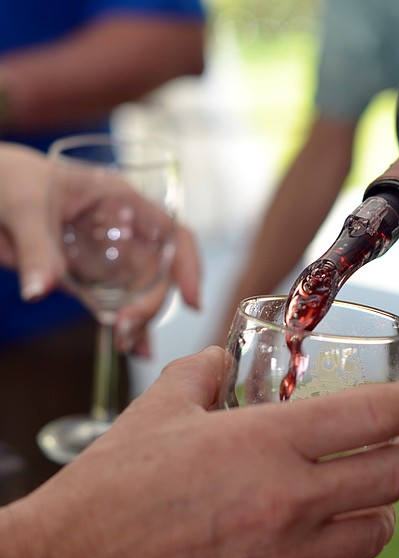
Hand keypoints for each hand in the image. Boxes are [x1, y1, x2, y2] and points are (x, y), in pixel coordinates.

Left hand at [0, 140, 201, 354]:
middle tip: (127, 327)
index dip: (188, 265)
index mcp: (121, 201)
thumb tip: (39, 291)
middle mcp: (122, 230)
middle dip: (152, 302)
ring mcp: (105, 254)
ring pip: (140, 291)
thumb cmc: (9, 177)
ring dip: (140, 319)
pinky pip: (112, 303)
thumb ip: (36, 250)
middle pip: (158, 271)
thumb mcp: (24, 207)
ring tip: (126, 345)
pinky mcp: (85, 276)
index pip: (172, 233)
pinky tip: (133, 349)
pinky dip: (122, 326)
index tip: (192, 300)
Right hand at [2, 346, 398, 557]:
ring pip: (378, 531)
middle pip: (396, 476)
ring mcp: (287, 551)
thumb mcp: (158, 412)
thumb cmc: (113, 488)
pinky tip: (334, 533)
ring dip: (385, 507)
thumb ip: (200, 373)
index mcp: (266, 441)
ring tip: (371, 493)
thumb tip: (220, 357)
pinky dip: (350, 549)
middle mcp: (289, 497)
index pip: (373, 414)